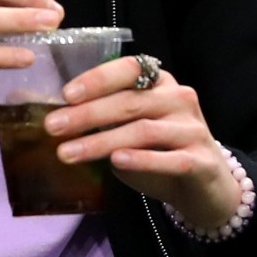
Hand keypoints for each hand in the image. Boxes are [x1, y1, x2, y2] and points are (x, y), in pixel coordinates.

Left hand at [42, 57, 241, 228]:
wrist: (204, 187)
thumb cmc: (159, 152)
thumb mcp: (131, 129)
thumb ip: (107, 119)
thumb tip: (59, 117)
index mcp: (161, 83)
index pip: (129, 69)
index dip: (98, 79)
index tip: (66, 94)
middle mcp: (180, 99)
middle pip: (130, 102)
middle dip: (87, 114)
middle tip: (52, 127)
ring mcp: (193, 129)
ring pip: (143, 131)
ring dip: (101, 141)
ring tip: (67, 152)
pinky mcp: (202, 161)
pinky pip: (169, 159)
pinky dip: (141, 159)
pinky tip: (115, 161)